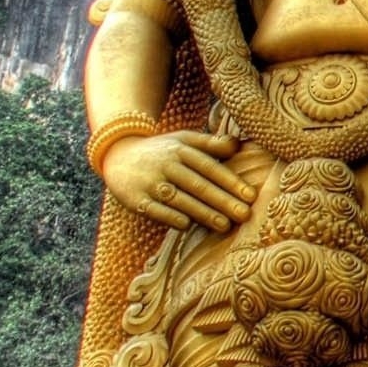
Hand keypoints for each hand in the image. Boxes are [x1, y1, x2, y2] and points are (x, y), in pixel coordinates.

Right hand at [100, 130, 253, 232]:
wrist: (116, 155)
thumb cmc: (161, 151)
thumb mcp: (183, 140)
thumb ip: (210, 144)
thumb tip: (237, 145)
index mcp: (181, 150)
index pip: (210, 167)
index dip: (231, 181)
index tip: (251, 196)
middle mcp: (166, 164)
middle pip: (198, 185)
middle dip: (223, 201)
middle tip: (245, 215)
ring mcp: (149, 182)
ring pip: (180, 199)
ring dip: (202, 213)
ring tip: (225, 225)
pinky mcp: (134, 198)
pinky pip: (154, 209)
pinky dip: (170, 217)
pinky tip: (187, 225)